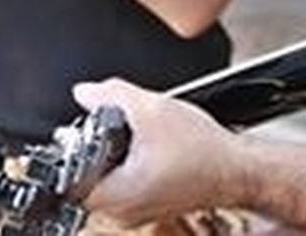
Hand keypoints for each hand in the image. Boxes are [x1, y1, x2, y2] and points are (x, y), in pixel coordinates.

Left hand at [71, 79, 243, 226]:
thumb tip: (84, 92)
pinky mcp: (149, 207)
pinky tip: (148, 149)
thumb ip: (111, 95)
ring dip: (114, 157)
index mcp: (117, 195)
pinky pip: (125, 186)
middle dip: (96, 150)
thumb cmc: (202, 150)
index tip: (84, 133)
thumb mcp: (151, 109)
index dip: (75, 150)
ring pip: (106, 182)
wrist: (237, 169)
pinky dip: (129, 166)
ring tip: (136, 139)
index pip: (69, 180)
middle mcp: (122, 212)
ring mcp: (136, 213)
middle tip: (114, 130)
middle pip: (86, 178)